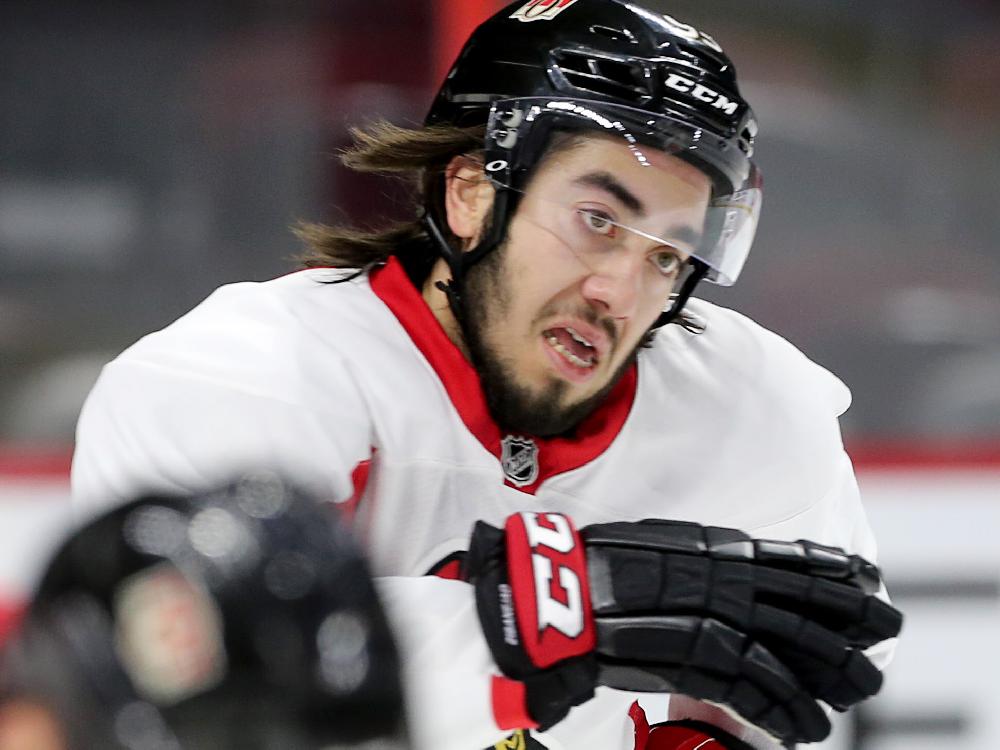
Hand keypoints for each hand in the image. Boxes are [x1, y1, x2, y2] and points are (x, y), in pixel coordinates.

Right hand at [463, 513, 901, 744]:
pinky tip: (805, 724)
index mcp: (701, 548)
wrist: (539, 590)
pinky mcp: (683, 653)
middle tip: (884, 627)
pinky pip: (745, 684)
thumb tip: (718, 582)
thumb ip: (687, 568)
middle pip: (793, 597)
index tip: (862, 576)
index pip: (779, 557)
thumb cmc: (583, 570)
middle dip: (843, 614)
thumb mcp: (646, 553)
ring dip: (823, 664)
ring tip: (857, 686)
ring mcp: (698, 613)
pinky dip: (778, 706)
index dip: (825, 568)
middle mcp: (710, 575)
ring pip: (779, 640)